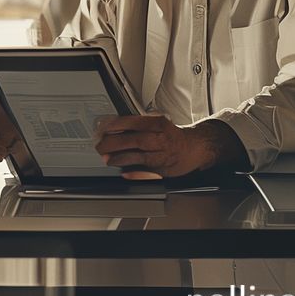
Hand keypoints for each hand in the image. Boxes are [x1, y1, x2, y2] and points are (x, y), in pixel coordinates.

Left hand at [94, 116, 247, 178]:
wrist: (194, 147)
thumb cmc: (172, 134)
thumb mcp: (157, 123)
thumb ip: (139, 125)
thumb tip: (115, 126)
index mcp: (157, 124)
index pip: (132, 122)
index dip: (116, 125)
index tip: (103, 128)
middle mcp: (159, 138)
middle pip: (133, 140)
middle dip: (114, 143)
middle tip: (100, 145)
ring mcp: (161, 154)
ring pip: (138, 156)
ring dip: (120, 158)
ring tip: (107, 159)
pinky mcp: (163, 169)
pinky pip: (147, 171)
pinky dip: (135, 172)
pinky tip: (124, 173)